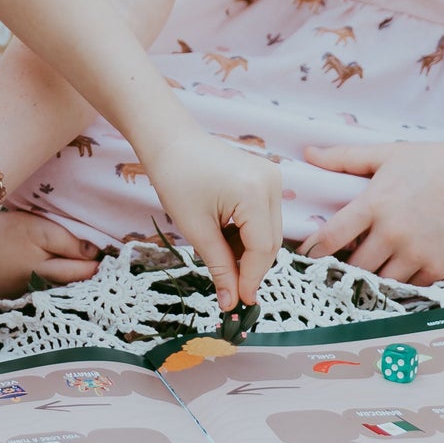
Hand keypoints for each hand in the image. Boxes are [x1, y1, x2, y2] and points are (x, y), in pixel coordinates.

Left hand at [140, 131, 281, 311]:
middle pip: (271, 242)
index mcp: (254, 192)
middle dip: (251, 269)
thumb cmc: (176, 177)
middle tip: (232, 293)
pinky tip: (226, 240)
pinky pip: (264, 217)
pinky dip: (248, 235)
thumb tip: (231, 301)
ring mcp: (272, 178)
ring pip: (269, 232)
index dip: (251, 278)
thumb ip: (218, 266)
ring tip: (221, 260)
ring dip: (249, 253)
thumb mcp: (196, 227)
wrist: (170, 140)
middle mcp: (272, 183)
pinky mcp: (266, 178)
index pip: (262, 248)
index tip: (238, 302)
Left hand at [301, 139, 443, 285]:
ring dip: (373, 276)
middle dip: (345, 267)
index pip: (332, 237)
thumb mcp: (386, 154)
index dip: (314, 250)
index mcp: (375, 204)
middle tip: (339, 266)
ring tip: (370, 268)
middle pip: (354, 266)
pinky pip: (410, 286)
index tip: (306, 256)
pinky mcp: (439, 267)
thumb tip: (308, 153)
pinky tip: (400, 268)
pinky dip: (402, 281)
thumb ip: (344, 157)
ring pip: (380, 281)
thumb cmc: (431, 162)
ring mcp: (417, 252)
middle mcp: (393, 232)